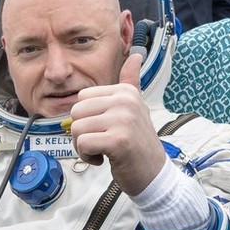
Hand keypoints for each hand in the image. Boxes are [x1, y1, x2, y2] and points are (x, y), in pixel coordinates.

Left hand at [69, 53, 166, 195]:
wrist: (153, 174)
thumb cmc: (138, 144)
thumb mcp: (136, 108)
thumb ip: (131, 82)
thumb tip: (135, 55)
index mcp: (126, 92)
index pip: (82, 98)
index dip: (87, 118)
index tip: (105, 129)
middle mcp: (126, 101)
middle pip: (76, 112)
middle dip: (82, 133)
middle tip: (102, 143)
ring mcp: (123, 120)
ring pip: (77, 129)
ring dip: (84, 147)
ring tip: (104, 150)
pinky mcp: (118, 140)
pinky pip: (83, 144)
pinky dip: (87, 156)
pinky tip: (105, 159)